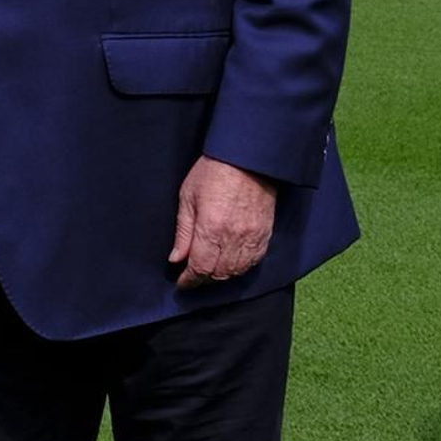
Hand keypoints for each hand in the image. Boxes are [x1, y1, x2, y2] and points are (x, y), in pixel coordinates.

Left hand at [168, 156, 276, 288]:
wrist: (247, 158)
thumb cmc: (213, 172)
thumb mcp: (188, 198)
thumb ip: (183, 232)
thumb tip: (176, 259)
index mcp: (210, 229)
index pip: (199, 268)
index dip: (189, 280)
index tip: (182, 282)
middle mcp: (233, 237)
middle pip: (218, 274)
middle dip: (202, 280)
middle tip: (192, 278)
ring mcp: (252, 237)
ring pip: (236, 271)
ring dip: (221, 276)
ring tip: (209, 272)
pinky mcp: (264, 234)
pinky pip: (253, 262)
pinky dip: (240, 268)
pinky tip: (230, 264)